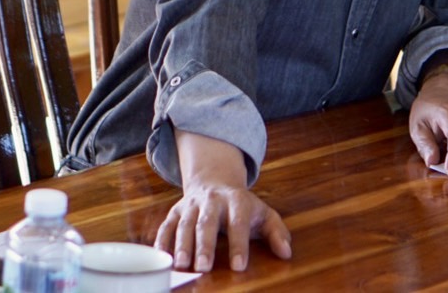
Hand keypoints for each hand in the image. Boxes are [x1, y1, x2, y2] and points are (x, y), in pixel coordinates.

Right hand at [154, 130, 291, 271]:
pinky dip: (162, 240)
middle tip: (204, 267)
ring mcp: (191, 205)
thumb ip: (276, 232)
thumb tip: (286, 253)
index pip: (238, 222)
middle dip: (204, 245)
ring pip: (184, 223)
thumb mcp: (263, 214)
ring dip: (181, 244)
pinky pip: (166, 225)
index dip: (238, 244)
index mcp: (237, 201)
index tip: (238, 266)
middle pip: (207, 222)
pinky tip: (161, 256)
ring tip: (181, 265)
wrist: (214, 180)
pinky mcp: (175, 211)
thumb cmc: (242, 207)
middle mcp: (212, 201)